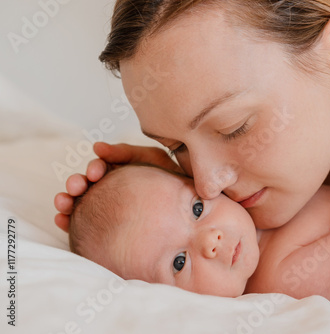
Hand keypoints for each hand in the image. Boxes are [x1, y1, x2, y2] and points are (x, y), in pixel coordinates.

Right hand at [54, 142, 181, 231]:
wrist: (190, 207)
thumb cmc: (171, 179)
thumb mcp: (152, 159)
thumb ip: (126, 152)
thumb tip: (96, 147)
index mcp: (120, 173)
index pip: (100, 169)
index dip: (93, 169)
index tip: (94, 173)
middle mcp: (111, 189)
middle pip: (86, 186)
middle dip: (76, 184)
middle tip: (75, 187)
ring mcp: (108, 207)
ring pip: (82, 204)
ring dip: (68, 200)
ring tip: (63, 203)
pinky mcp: (107, 225)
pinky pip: (85, 223)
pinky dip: (70, 220)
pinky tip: (62, 220)